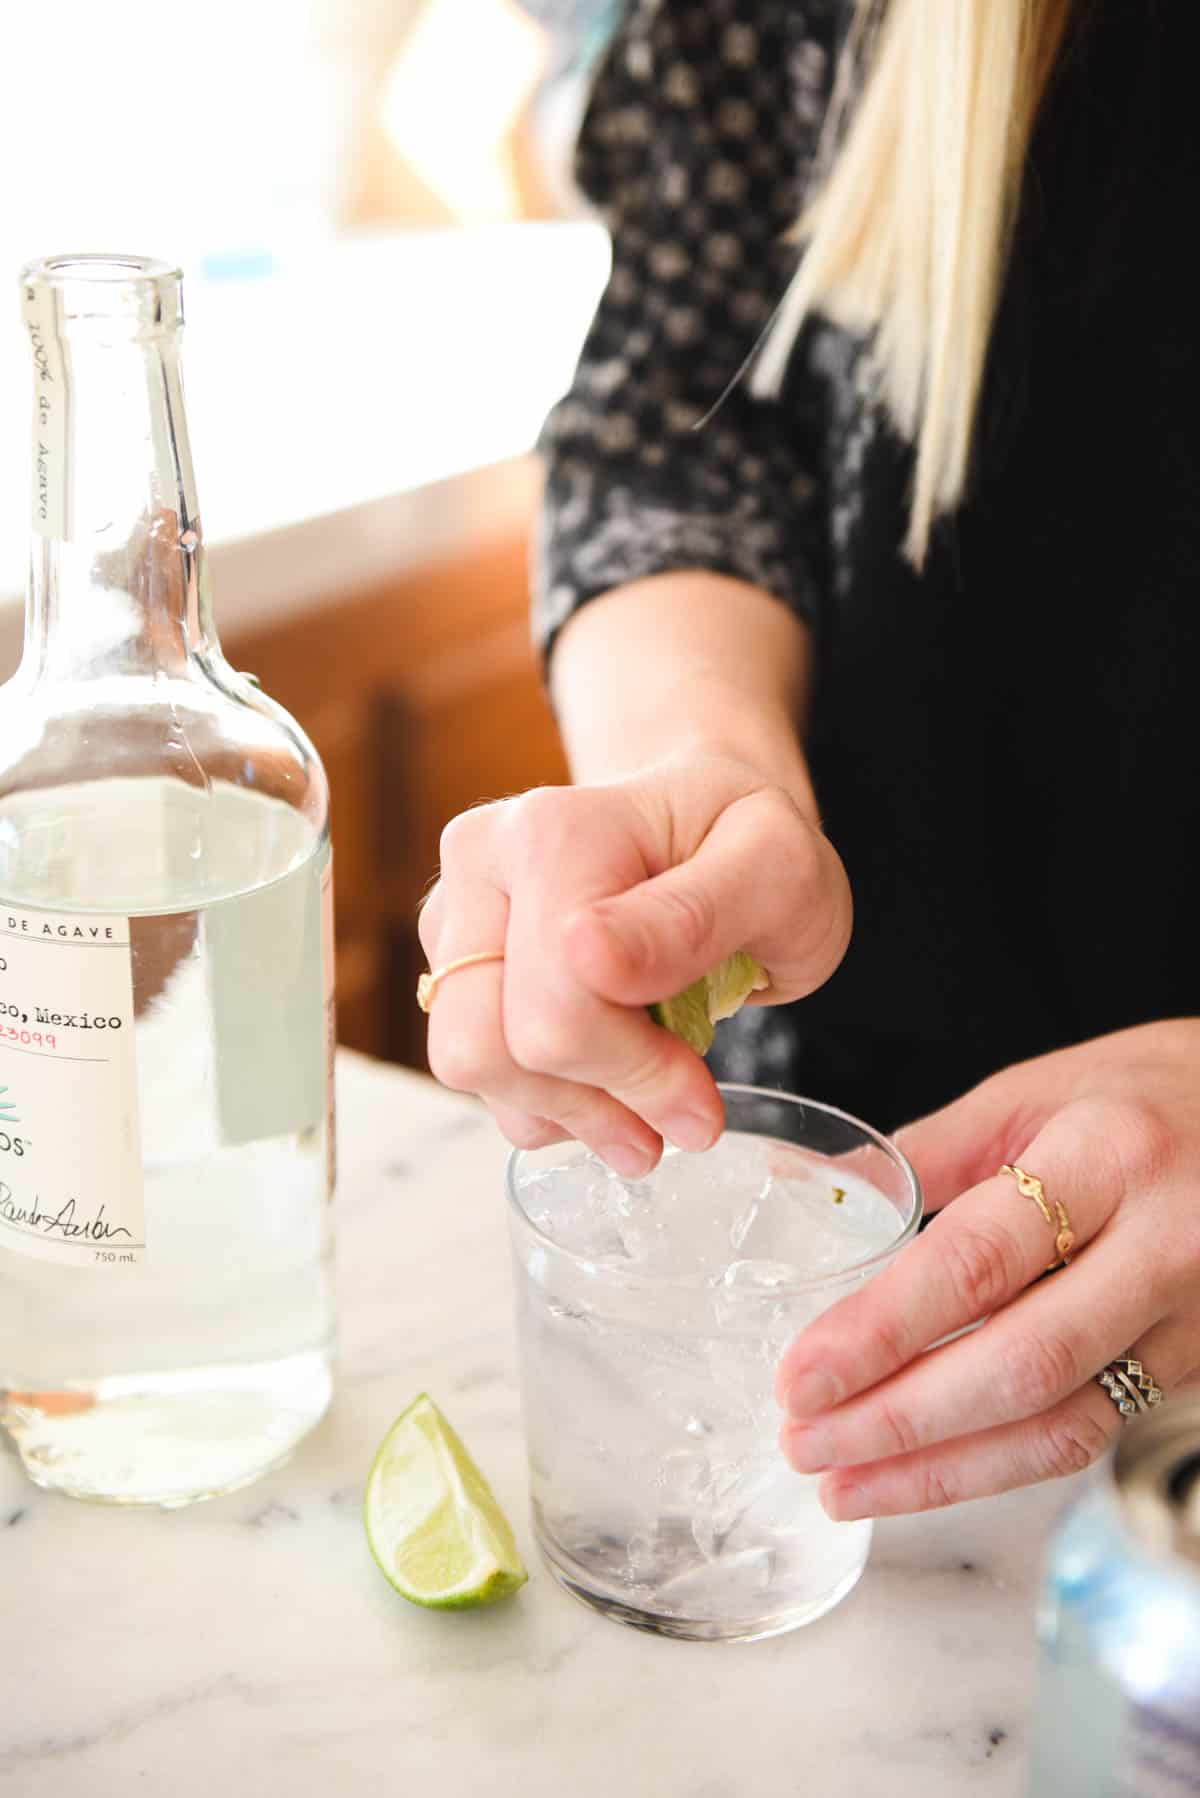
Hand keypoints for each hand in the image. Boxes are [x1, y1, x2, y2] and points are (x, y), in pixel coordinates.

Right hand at [419, 749, 850, 1174]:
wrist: (709, 821)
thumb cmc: (750, 844)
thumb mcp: (778, 871)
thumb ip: (692, 915)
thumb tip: (587, 957)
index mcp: (553, 832)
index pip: (555, 1007)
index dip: (634, 1074)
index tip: (701, 1094)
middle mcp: (481, 861)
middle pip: (481, 1045)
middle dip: (588, 1100)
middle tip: (676, 1112)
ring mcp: (456, 910)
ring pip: (469, 1066)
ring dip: (568, 1108)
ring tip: (647, 1099)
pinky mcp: (451, 959)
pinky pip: (478, 1072)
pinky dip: (548, 1100)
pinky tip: (610, 1077)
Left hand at [777, 1020, 1199, 1515]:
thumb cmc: (1150, 1092)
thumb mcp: (1038, 1092)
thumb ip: (932, 1151)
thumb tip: (817, 1191)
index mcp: (1107, 1155)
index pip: (978, 1260)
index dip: (881, 1329)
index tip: (800, 1373)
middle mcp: (1161, 1245)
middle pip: (1019, 1362)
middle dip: (897, 1419)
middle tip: (803, 1439)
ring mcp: (1189, 1319)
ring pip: (1059, 1423)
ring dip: (939, 1470)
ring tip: (841, 1481)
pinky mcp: (1192, 1365)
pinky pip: (1088, 1432)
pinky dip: (997, 1464)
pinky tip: (922, 1474)